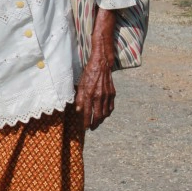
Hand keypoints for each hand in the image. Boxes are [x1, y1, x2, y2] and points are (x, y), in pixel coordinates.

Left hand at [75, 8, 115, 130]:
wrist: (102, 62)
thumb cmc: (89, 71)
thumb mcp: (80, 83)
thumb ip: (80, 98)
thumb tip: (79, 110)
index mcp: (89, 94)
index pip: (87, 113)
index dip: (86, 122)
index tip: (84, 128)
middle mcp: (99, 96)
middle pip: (97, 116)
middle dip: (94, 124)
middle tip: (91, 128)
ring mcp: (107, 95)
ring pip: (105, 113)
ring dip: (101, 120)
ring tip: (97, 123)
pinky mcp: (112, 92)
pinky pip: (111, 106)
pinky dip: (108, 112)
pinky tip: (104, 114)